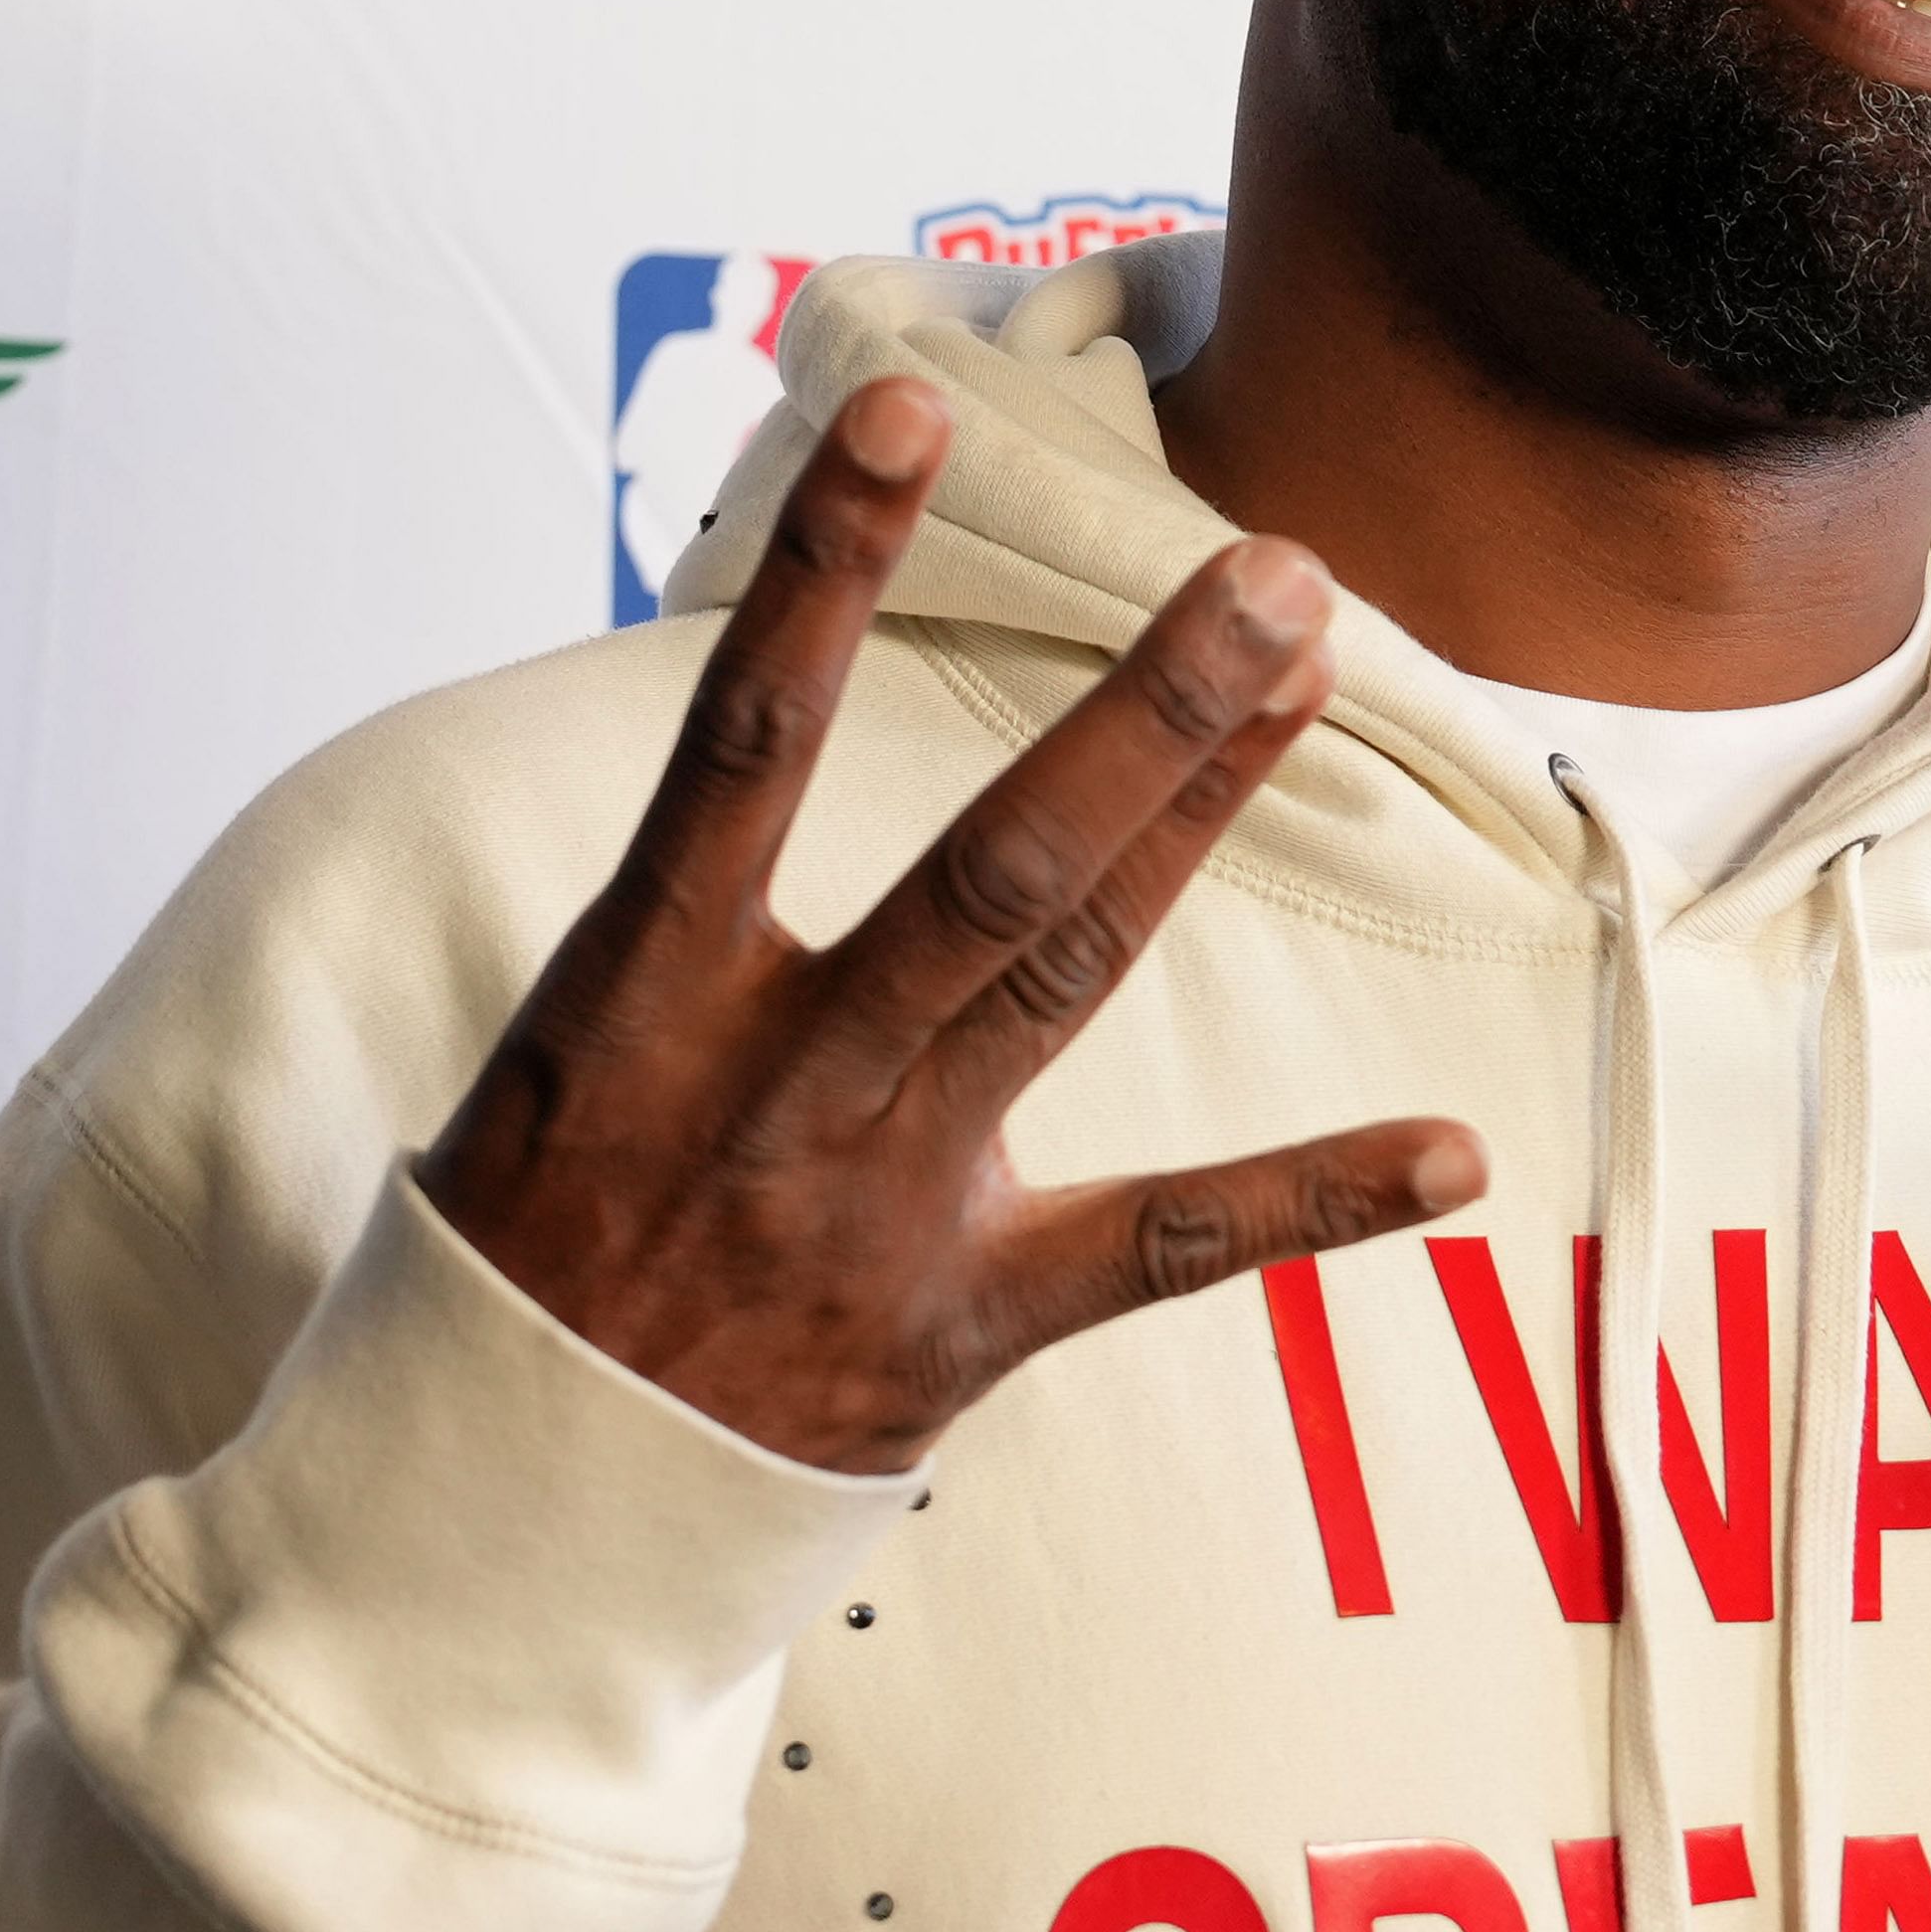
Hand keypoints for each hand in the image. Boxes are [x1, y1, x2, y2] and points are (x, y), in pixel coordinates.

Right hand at [423, 378, 1488, 1471]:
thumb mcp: (552, 1056)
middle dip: (1141, 709)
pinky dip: (1309, 1201)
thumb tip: (762, 731)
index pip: (743, 737)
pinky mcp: (956, 1330)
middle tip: (1272, 569)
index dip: (823, 569)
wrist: (481, 1521)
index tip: (905, 411)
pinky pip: (1159, 1253)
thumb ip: (688, 914)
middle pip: (989, 863)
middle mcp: (772, 1079)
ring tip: (1308, 673)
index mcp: (644, 990)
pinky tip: (1449, 1156)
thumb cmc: (526, 1249)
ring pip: (1067, 976)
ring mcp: (876, 1202)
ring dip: (1199, 816)